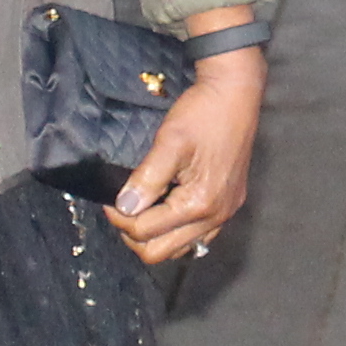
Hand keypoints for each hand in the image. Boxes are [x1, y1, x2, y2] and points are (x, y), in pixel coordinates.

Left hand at [105, 51, 260, 264]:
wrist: (236, 93)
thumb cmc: (202, 114)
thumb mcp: (168, 143)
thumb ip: (146, 180)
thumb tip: (124, 208)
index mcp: (200, 204)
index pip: (145, 231)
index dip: (120, 218)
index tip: (109, 199)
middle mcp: (215, 217)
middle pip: (160, 251)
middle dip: (134, 234)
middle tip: (122, 208)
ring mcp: (225, 213)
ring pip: (180, 249)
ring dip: (155, 236)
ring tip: (141, 209)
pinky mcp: (229, 205)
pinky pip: (198, 235)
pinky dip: (176, 230)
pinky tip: (166, 209)